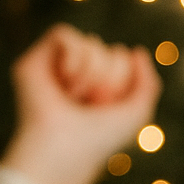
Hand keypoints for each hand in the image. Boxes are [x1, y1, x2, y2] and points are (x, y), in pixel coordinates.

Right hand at [3, 24, 162, 183]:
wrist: (65, 149)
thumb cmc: (100, 140)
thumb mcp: (136, 114)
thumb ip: (148, 84)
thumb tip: (137, 52)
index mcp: (99, 89)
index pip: (120, 58)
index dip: (123, 78)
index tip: (109, 107)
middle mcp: (77, 77)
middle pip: (106, 49)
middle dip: (109, 77)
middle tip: (93, 104)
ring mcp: (55, 68)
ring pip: (89, 42)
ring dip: (92, 73)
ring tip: (76, 98)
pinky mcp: (35, 60)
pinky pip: (64, 33)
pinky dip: (74, 57)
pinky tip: (68, 82)